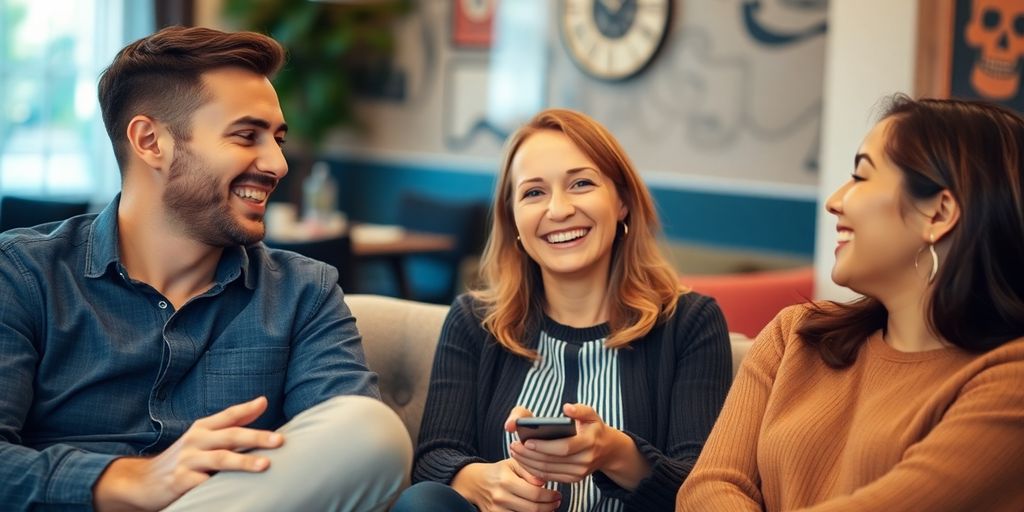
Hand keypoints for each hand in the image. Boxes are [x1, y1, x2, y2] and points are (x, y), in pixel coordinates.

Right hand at [93, 396, 283, 510]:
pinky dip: (219, 485)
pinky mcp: (181, 482)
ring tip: (264, 465)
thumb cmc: (184, 458)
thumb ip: (232, 422)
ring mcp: (187, 461)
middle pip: (230, 436)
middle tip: (279, 441)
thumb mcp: (204, 436)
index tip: (266, 403)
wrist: (142, 481)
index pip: (228, 415)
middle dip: (256, 437)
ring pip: (220, 459)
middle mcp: (195, 441)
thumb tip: (263, 402)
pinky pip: (203, 483)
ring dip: (244, 462)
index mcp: (202, 428)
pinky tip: (237, 489)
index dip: (247, 408)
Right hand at [451, 459, 560, 511]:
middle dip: (549, 507)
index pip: (535, 494)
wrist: (475, 482)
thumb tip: (544, 482)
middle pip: (533, 509)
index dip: (550, 496)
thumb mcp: (513, 463)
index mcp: (506, 481)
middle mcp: (500, 497)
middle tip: (557, 502)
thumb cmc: (498, 471)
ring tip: (549, 507)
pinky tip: (536, 511)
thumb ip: (529, 471)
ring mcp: (496, 510)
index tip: (557, 494)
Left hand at [509, 403, 646, 486]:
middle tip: (513, 446)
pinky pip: (549, 476)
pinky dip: (534, 470)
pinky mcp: (573, 479)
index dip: (544, 446)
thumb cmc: (594, 428)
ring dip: (528, 463)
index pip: (564, 447)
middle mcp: (585, 460)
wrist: (607, 450)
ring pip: (548, 470)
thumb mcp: (592, 415)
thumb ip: (580, 410)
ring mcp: (579, 473)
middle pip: (552, 461)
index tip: (526, 441)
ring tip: (514, 452)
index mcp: (589, 443)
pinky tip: (524, 461)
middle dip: (529, 455)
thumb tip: (567, 408)